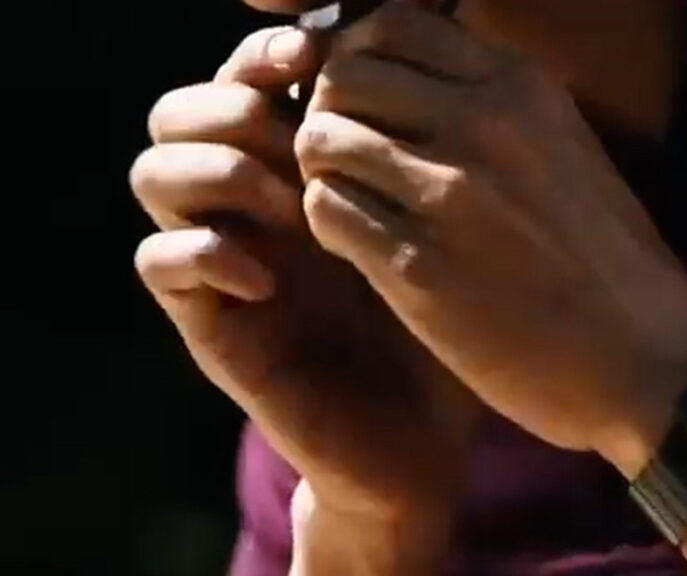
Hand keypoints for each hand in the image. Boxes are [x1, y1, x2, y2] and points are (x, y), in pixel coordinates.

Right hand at [131, 26, 477, 520]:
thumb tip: (436, 50)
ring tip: (292, 208)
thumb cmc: (443, 323)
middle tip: (302, 143)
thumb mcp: (441, 228)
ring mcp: (225, 263)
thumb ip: (421, 150)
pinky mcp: (211, 325)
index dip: (265, 55)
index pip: (247, 79)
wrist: (420, 435)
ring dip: (218, 171)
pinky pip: (158, 262)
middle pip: (182, 109)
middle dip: (235, 107)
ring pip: (152, 172)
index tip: (315, 60)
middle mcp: (252, 208)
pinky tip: (273, 277)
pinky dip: (204, 252)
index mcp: (303, 170)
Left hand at [295, 3, 686, 476]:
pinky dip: (330, 225)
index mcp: (520, 87)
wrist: (647, 357)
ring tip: (357, 203)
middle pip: (343, 75)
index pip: (392, 23)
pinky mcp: (417, 265)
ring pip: (320, 139)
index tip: (370, 103)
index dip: (360, 59)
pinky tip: (363, 246)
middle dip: (330, 113)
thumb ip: (493, 107)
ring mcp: (447, 193)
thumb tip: (412, 86)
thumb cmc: (607, 261)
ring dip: (325, 172)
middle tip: (352, 158)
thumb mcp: (565, 148)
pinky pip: (325, 210)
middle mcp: (480, 123)